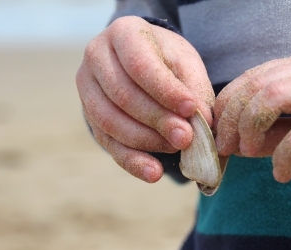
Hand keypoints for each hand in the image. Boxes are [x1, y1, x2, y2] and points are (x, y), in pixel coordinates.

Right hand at [76, 16, 213, 182]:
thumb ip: (193, 87)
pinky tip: (154, 173)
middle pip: (123, 96)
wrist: (141, 60)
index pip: (140, 64)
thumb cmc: (166, 58)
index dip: (165, 90)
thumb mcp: (184, 61)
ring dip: (146, 141)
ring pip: (110, 122)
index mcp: (122, 34)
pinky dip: (132, 161)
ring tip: (176, 149)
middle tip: (187, 137)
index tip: (191, 109)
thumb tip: (203, 122)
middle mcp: (96, 58)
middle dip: (157, 120)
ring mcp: (87, 89)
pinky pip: (108, 144)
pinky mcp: (90, 118)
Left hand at [214, 50, 290, 182]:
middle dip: (231, 121)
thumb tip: (235, 144)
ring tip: (249, 155)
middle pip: (255, 86)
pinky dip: (285, 157)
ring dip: (251, 130)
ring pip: (272, 98)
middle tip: (227, 150)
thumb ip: (272, 132)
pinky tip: (283, 175)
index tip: (218, 136)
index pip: (250, 78)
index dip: (225, 107)